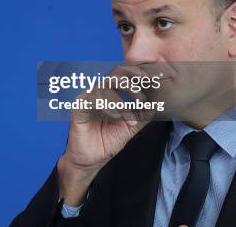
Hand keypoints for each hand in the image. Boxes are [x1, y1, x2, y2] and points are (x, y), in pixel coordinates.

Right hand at [57, 65, 153, 205]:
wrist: (91, 160)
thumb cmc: (108, 141)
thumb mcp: (130, 128)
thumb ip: (142, 116)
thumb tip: (156, 105)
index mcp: (112, 93)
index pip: (125, 76)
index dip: (137, 74)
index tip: (152, 81)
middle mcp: (100, 92)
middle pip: (115, 75)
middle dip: (131, 84)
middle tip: (141, 99)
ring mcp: (88, 98)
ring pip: (105, 87)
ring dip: (121, 103)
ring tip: (129, 119)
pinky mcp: (78, 106)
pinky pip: (92, 99)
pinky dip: (107, 106)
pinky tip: (115, 117)